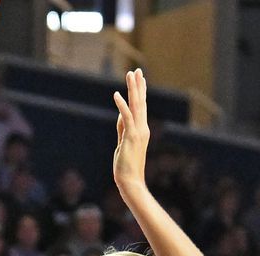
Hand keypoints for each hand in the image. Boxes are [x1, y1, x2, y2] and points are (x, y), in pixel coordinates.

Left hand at [112, 69, 149, 194]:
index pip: (141, 107)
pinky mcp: (130, 137)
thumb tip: (120, 116)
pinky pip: (126, 118)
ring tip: (130, 75)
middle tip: (137, 70)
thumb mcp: (123, 143)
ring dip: (133, 89)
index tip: (140, 78)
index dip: (140, 92)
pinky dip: (121, 105)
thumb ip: (123, 129)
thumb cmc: (126, 165)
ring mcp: (138, 132)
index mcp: (142, 130)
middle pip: (141, 103)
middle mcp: (143, 129)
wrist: (130, 181)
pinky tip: (117, 94)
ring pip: (136, 106)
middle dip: (139, 86)